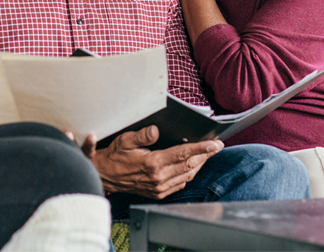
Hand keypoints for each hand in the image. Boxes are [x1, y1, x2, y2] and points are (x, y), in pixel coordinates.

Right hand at [81, 126, 222, 198]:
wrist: (106, 176)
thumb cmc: (115, 156)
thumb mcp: (125, 140)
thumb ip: (142, 135)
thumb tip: (156, 131)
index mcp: (153, 163)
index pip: (183, 154)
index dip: (201, 148)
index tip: (215, 144)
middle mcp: (159, 178)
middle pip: (190, 165)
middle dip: (206, 154)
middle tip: (218, 146)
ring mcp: (160, 188)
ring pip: (188, 175)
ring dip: (200, 164)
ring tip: (209, 153)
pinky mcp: (159, 193)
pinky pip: (180, 183)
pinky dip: (190, 174)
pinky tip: (193, 166)